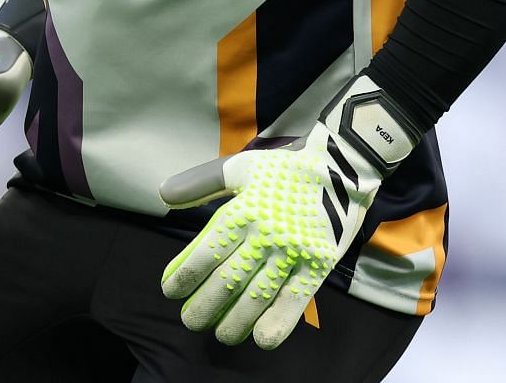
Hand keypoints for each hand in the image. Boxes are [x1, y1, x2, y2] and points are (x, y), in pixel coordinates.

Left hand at [157, 75, 415, 348]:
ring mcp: (293, 251)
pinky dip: (278, 323)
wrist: (342, 167)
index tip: (169, 290)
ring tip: (221, 334)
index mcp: (243, 210)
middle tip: (190, 320)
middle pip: (228, 280)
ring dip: (235, 321)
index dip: (185, 275)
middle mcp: (265, 233)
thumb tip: (163, 194)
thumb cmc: (285, 170)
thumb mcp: (241, 168)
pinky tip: (261, 339)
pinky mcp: (318, 264)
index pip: (206, 251)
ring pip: (257, 296)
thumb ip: (202, 182)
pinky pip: (296, 300)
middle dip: (204, 305)